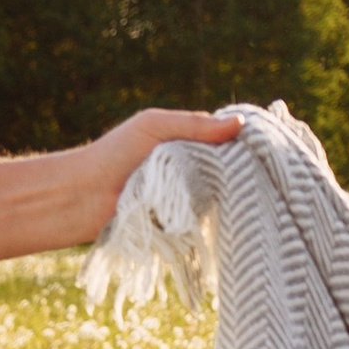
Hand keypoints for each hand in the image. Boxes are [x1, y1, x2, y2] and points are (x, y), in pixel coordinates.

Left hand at [59, 106, 241, 240]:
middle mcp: (189, 170)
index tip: (262, 148)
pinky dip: (208, 218)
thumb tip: (241, 123)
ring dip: (222, 197)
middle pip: (226, 171)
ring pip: (219, 197)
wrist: (85, 195)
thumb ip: (194, 124)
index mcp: (185, 143)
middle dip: (236, 172)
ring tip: (234, 196)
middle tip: (251, 175)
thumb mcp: (154, 126)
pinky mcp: (180, 225)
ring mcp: (185, 198)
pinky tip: (220, 217)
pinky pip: (204, 221)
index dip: (242, 144)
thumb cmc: (115, 153)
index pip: (224, 142)